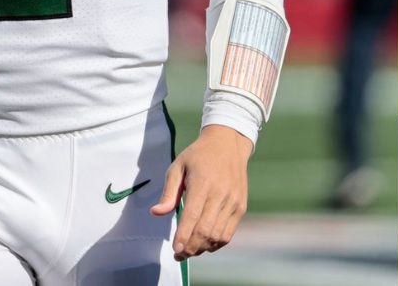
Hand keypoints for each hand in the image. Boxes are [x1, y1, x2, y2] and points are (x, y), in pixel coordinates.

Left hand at [150, 124, 253, 260]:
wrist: (228, 143)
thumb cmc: (198, 156)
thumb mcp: (178, 167)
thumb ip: (168, 192)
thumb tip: (156, 213)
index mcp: (203, 183)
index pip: (192, 217)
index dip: (183, 237)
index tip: (175, 250)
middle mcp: (221, 194)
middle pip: (205, 231)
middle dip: (191, 248)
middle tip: (179, 254)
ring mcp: (233, 202)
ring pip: (218, 236)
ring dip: (202, 248)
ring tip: (190, 250)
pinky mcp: (241, 206)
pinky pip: (228, 233)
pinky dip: (216, 244)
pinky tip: (204, 243)